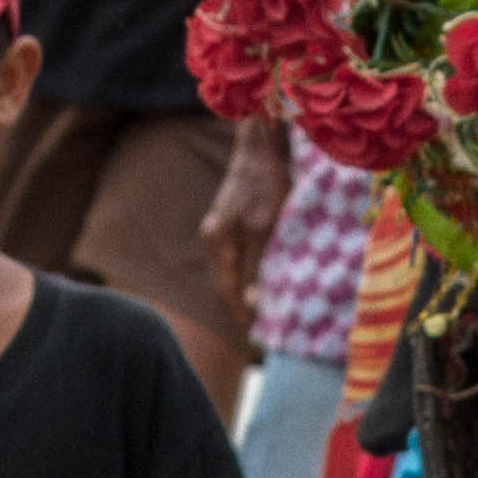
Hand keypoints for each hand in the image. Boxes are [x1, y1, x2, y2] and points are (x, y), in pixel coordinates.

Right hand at [201, 120, 290, 331]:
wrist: (259, 150)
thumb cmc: (265, 185)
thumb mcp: (264, 228)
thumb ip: (254, 264)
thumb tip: (250, 300)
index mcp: (218, 242)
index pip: (227, 289)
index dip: (241, 311)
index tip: (257, 327)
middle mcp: (212, 239)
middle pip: (224, 282)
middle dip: (240, 303)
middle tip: (262, 321)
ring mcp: (217, 229)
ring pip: (228, 269)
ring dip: (242, 288)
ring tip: (263, 303)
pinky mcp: (226, 222)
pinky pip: (232, 256)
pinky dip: (243, 270)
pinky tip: (260, 276)